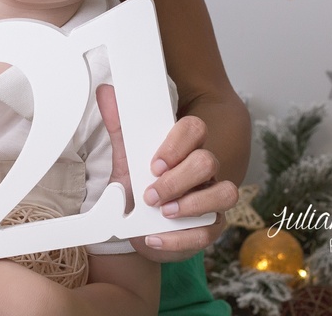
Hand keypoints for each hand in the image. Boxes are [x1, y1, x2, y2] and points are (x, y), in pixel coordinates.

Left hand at [95, 85, 236, 261]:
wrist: (133, 227)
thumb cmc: (136, 189)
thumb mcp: (125, 159)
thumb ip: (119, 127)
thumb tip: (106, 92)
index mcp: (184, 149)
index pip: (195, 129)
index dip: (177, 144)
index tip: (154, 163)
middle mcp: (203, 171)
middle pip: (208, 161)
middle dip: (178, 179)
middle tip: (151, 194)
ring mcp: (211, 198)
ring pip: (225, 192)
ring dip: (192, 204)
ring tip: (163, 212)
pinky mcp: (210, 227)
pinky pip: (209, 231)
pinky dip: (180, 238)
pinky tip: (155, 237)